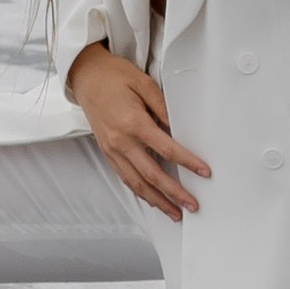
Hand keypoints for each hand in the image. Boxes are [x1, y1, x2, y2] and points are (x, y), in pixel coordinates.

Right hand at [67, 44, 210, 220]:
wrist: (85, 76)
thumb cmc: (113, 76)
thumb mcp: (144, 83)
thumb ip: (163, 107)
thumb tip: (178, 128)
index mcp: (133, 123)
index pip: (167, 150)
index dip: (187, 162)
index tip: (204, 172)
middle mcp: (121, 142)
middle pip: (152, 175)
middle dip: (174, 193)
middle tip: (192, 205)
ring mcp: (112, 150)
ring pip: (137, 184)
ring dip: (157, 201)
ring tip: (175, 212)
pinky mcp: (107, 152)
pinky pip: (125, 178)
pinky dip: (141, 192)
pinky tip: (153, 199)